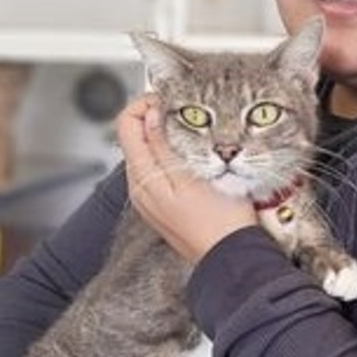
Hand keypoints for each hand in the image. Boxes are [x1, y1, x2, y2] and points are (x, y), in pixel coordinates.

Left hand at [116, 95, 256, 264]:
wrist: (230, 257)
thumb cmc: (220, 222)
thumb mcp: (193, 176)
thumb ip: (165, 146)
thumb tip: (151, 117)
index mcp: (143, 178)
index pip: (126, 125)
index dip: (144, 104)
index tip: (167, 99)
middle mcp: (139, 189)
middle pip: (133, 137)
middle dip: (153, 117)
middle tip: (183, 109)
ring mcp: (149, 199)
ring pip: (145, 153)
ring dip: (162, 135)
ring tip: (190, 129)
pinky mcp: (162, 206)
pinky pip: (156, 171)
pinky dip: (167, 155)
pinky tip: (190, 155)